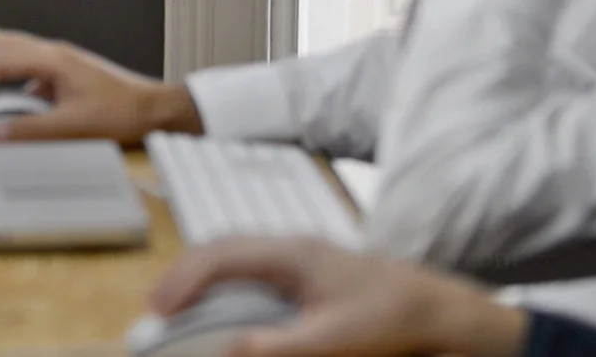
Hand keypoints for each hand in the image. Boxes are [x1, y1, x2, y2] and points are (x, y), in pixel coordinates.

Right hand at [0, 28, 201, 143]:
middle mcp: (53, 53)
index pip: (0, 60)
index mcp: (54, 60)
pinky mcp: (61, 71)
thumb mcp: (74, 128)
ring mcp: (57, 59)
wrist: (154, 108)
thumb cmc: (122, 113)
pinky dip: (1, 76)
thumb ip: (32, 131)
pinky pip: (22, 64)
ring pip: (8, 49)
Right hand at [150, 238, 528, 356]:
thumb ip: (277, 347)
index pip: (221, 256)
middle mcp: (291, 248)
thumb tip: (227, 351)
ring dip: (204, 280)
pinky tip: (224, 310)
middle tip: (157, 312)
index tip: (158, 311)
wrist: (438, 311)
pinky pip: (254, 271)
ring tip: (179, 310)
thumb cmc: (391, 317)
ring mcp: (299, 259)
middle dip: (184, 277)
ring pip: (236, 257)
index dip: (183, 281)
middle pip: (221, 250)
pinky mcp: (308, 275)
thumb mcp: (333, 340)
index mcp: (292, 254)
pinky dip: (227, 287)